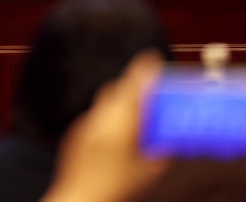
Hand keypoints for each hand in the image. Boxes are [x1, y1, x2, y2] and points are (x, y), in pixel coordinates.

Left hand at [41, 51, 167, 201]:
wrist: (80, 200)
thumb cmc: (116, 188)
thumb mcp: (149, 171)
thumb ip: (162, 152)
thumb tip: (170, 141)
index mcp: (122, 123)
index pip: (134, 85)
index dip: (145, 69)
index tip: (153, 58)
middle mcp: (101, 119)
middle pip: (117, 90)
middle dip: (133, 87)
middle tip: (148, 91)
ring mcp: (85, 126)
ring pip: (104, 104)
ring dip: (119, 103)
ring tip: (134, 116)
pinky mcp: (76, 136)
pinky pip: (93, 119)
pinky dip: (106, 120)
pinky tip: (114, 137)